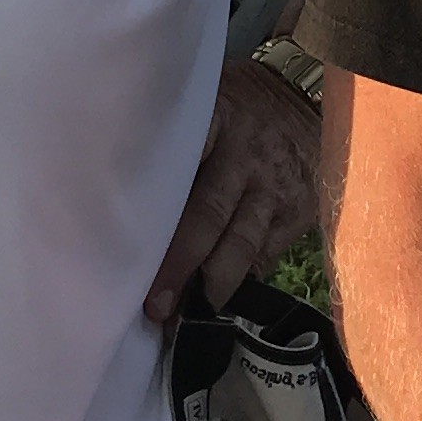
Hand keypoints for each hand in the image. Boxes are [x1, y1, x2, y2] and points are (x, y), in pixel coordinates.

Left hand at [146, 57, 319, 324]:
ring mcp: (272, 188)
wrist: (302, 103)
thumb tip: (119, 201)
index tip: (124, 245)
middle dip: (181, 263)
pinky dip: (242, 283)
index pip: (178, 166)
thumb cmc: (232, 112)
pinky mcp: (294, 213)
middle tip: (155, 303)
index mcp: (212, 123)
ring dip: (213, 285)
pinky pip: (266, 255)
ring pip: (241, 243)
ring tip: (187, 317)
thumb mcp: (205, 108)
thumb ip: (174, 145)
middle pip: (208, 215)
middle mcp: (243, 157)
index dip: (155, 212)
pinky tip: (218, 306)